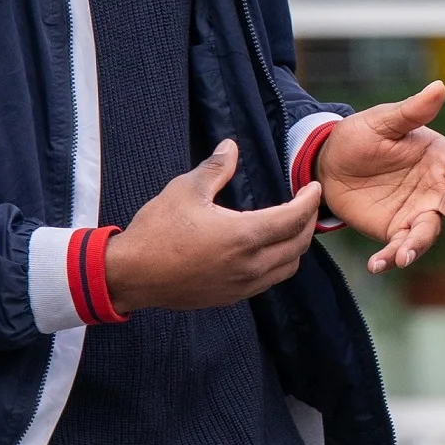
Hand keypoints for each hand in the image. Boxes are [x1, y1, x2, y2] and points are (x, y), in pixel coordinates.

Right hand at [102, 140, 322, 311]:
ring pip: (287, 267)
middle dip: (308, 222)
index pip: (294, 219)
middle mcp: (250, 265)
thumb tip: (231, 147)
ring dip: (296, 246)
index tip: (313, 187)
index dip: (309, 201)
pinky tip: (266, 249)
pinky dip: (278, 263)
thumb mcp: (186, 189)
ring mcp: (242, 286)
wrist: (130, 275)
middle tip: (306, 204)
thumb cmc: (157, 230)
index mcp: (244, 236)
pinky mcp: (230, 297)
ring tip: (291, 226)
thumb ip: (216, 168)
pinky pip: (268, 281)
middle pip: (298, 244)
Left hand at [315, 83, 444, 274]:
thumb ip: (413, 111)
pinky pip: (400, 247)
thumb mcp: (383, 121)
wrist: (327, 162)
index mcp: (441, 160)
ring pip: (429, 234)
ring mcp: (416, 211)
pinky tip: (378, 264)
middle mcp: (436, 188)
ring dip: (418, 247)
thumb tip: (439, 87)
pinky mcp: (395, 229)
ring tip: (402, 256)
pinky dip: (392, 257)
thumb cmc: (360, 135)